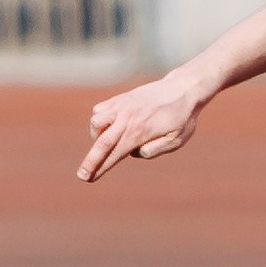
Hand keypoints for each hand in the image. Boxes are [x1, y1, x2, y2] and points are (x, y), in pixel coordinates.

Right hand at [78, 74, 207, 182]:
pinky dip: (98, 121)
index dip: (101, 168)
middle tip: (81, 176)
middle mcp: (127, 118)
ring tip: (107, 143)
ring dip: (95, 137)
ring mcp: (122, 106)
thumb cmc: (182, 117)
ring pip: (96, 122)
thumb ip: (154, 150)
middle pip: (101, 142)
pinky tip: (109, 127)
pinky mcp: (121, 98)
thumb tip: (134, 153)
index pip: (115, 154)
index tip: (89, 178)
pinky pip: (99, 110)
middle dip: (90, 161)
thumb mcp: (176, 140)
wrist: (184, 88)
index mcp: (140, 131)